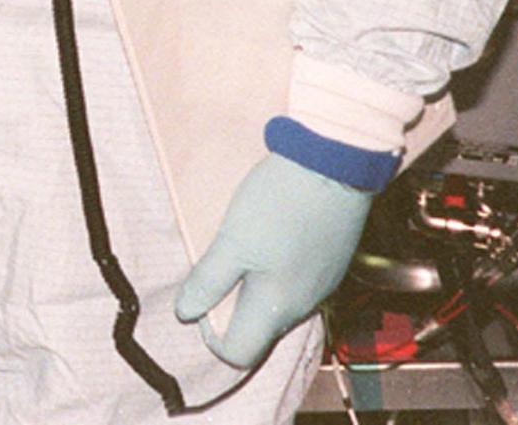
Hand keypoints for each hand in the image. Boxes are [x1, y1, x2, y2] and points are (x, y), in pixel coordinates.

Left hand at [174, 154, 371, 367]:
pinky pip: (295, 284)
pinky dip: (274, 273)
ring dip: (252, 289)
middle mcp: (304, 307)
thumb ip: (209, 281)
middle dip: (230, 310)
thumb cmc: (277, 204)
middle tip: (213, 270)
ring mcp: (321, 285)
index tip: (199, 301)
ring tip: (238, 250)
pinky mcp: (330, 263)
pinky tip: (267, 239)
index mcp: (277, 308)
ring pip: (278, 306)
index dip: (212, 338)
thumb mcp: (233, 241)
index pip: (240, 353)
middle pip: (260, 330)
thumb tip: (184, 312)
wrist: (333, 164)